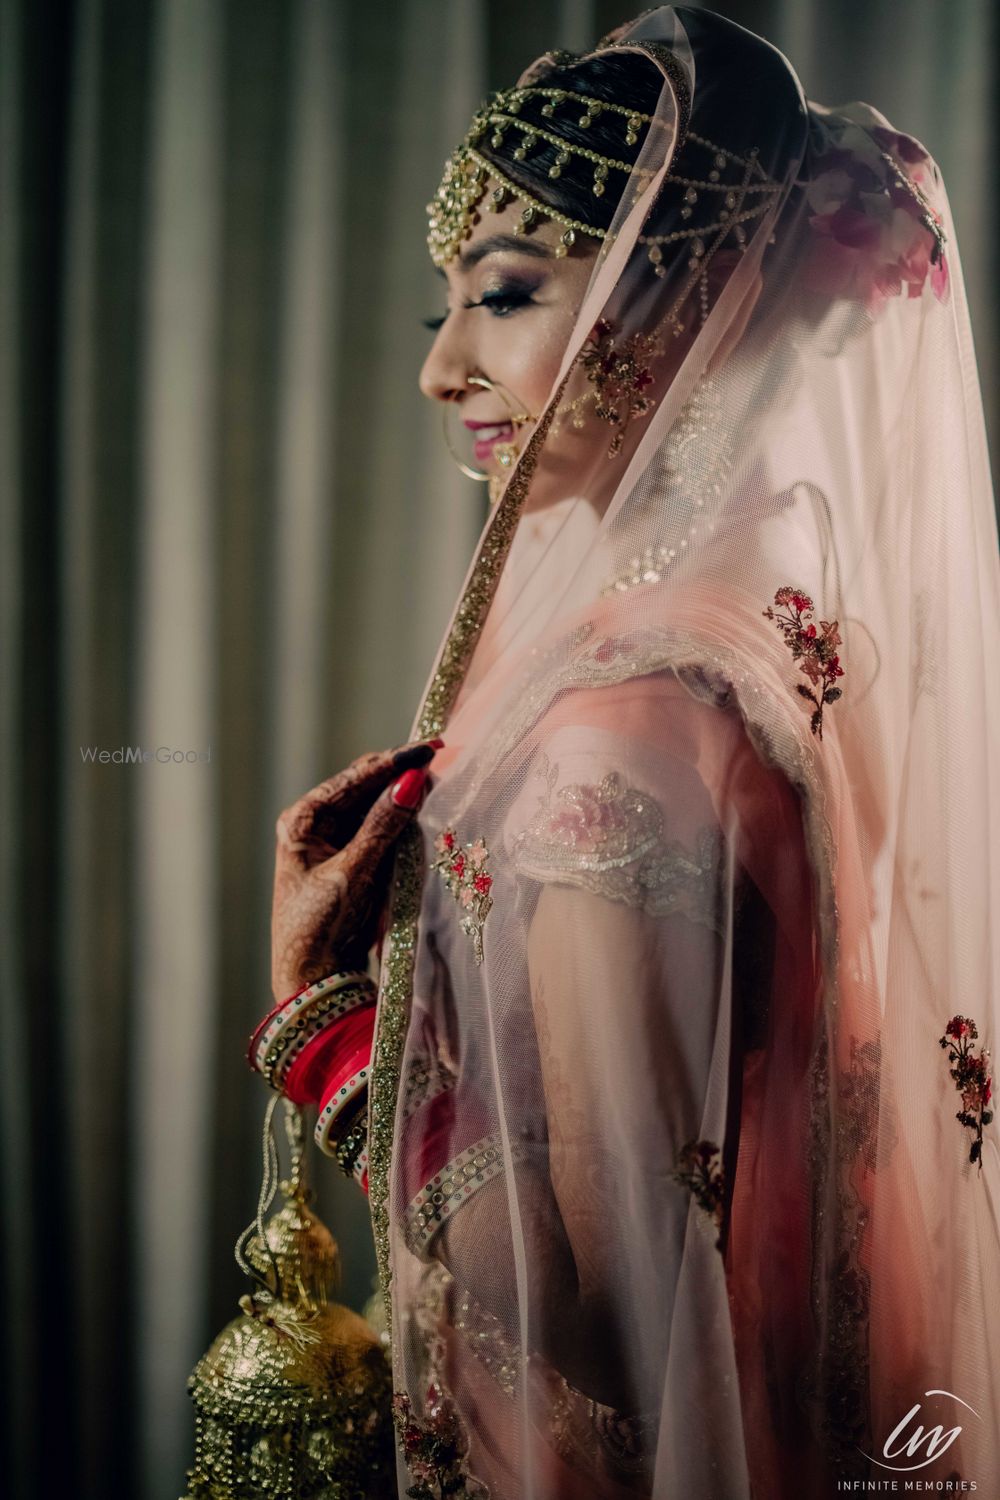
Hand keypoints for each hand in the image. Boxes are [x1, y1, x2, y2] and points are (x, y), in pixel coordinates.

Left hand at [271, 740, 439, 1001]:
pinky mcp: (354, 862)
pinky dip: (405, 823)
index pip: (354, 778)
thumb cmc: (319, 928)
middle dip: (402, 775)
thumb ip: (382, 828)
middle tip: (441, 759)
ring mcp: (336, 842)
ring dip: (406, 797)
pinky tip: (426, 812)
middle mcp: (317, 825)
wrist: (313, 981)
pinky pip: (384, 832)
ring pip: (378, 808)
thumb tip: (411, 782)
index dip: (393, 761)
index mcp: (303, 820)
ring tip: (439, 782)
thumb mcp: (352, 874)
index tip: (430, 746)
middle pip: (366, 788)